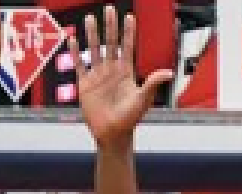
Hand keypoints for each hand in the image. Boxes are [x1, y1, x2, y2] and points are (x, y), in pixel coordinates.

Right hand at [69, 6, 172, 151]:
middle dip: (111, 26)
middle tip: (109, 9)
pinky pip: (80, 64)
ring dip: (93, 34)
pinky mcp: (85, 84)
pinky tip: (73, 39)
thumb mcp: (143, 99)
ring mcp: (98, 76)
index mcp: (126, 72)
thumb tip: (168, 72)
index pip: (128, 47)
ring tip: (91, 18)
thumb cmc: (129, 119)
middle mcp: (112, 70)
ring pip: (95, 49)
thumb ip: (153, 83)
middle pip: (111, 42)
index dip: (129, 32)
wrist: (113, 133)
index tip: (130, 17)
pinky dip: (76, 52)